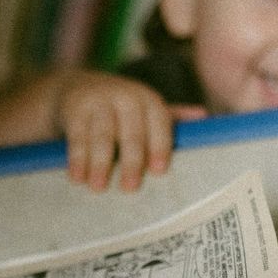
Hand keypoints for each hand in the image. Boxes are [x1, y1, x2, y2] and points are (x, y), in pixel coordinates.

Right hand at [53, 70, 203, 191]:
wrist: (74, 88)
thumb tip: (204, 116)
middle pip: (131, 131)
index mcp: (148, 100)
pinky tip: (76, 177)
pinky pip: (77, 135)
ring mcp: (98, 101)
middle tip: (129, 188)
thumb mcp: (143, 111)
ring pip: (101, 135)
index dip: (160, 146)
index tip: (159, 171)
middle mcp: (125, 97)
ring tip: (97, 187)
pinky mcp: (75, 108)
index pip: (159, 122)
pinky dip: (76, 157)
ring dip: (99, 162)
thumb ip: (170, 117)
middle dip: (131, 160)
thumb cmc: (117, 109)